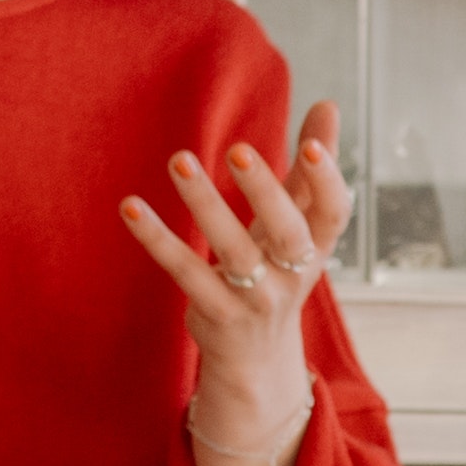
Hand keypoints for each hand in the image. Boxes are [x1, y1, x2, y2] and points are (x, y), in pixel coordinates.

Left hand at [133, 110, 349, 465]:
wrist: (257, 361)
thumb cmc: (276, 273)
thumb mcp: (297, 227)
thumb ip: (309, 169)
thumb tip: (328, 105)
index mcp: (316, 248)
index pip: (333, 213)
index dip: (326, 180)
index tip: (309, 143)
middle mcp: (292, 275)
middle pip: (288, 233)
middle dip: (266, 192)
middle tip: (238, 148)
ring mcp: (255, 299)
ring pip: (233, 252)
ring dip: (205, 205)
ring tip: (180, 160)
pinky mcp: (217, 316)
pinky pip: (186, 274)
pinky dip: (157, 240)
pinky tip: (132, 207)